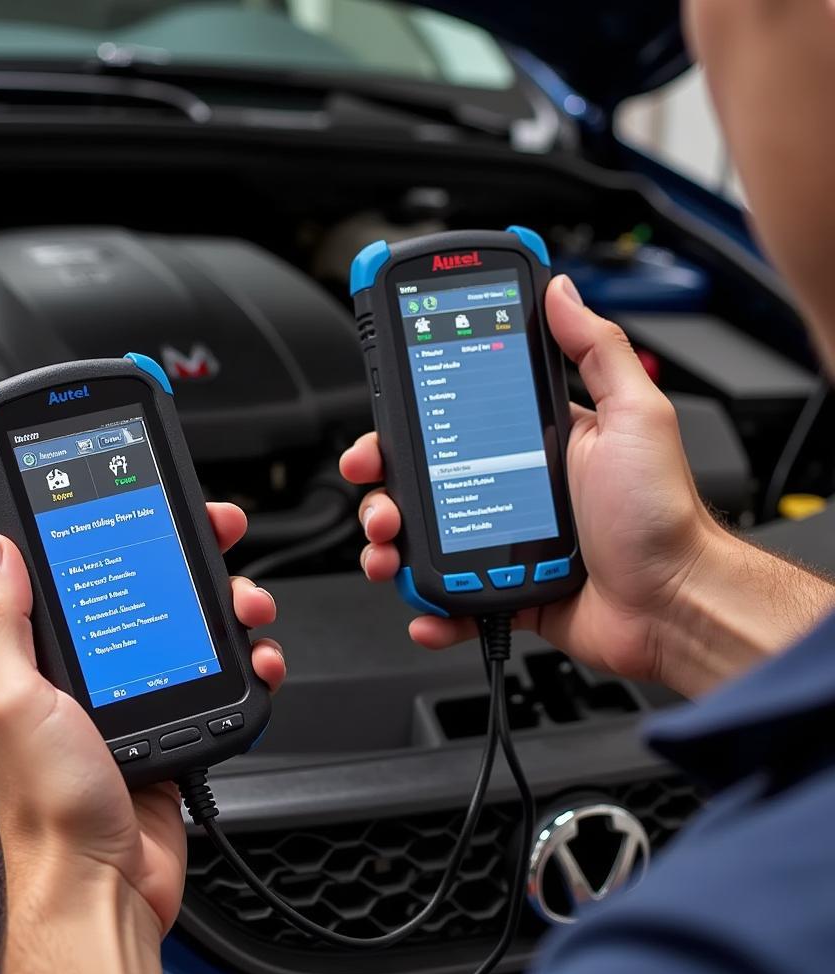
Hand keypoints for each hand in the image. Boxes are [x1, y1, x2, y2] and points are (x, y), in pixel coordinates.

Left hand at [0, 503, 284, 938]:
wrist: (103, 885)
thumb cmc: (49, 807)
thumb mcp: (10, 702)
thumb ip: (6, 624)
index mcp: (42, 664)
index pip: (82, 575)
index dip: (117, 533)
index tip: (148, 504)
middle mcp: (92, 676)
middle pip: (151, 591)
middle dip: (192, 558)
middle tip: (220, 535)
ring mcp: (140, 699)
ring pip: (196, 629)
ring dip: (231, 606)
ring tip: (249, 605)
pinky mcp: (177, 724)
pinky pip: (222, 677)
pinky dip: (249, 661)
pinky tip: (257, 658)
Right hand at [342, 276, 833, 695]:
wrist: (673, 605)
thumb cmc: (659, 514)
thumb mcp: (635, 415)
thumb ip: (597, 350)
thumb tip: (561, 292)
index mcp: (533, 442)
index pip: (455, 419)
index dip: (410, 418)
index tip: (385, 417)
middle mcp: (510, 487)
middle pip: (423, 479)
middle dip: (384, 484)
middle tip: (377, 486)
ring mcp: (503, 541)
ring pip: (423, 538)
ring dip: (389, 544)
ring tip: (389, 551)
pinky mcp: (504, 589)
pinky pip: (451, 596)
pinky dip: (429, 605)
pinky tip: (426, 606)